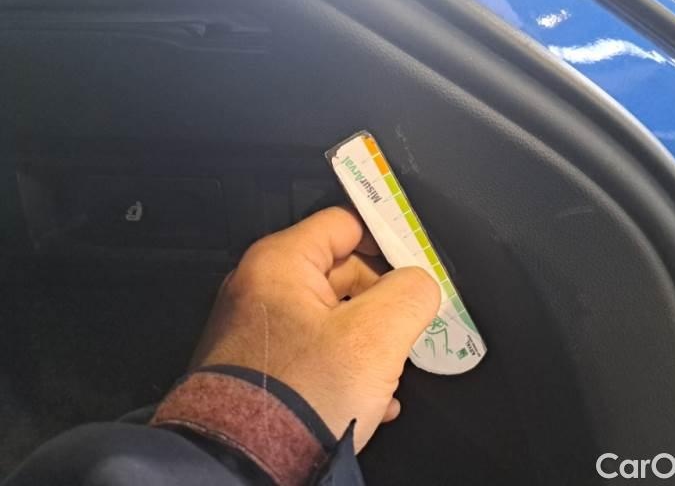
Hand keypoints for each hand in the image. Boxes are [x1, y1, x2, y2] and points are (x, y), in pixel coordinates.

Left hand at [190, 207, 440, 451]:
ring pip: (333, 317)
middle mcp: (261, 288)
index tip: (417, 262)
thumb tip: (420, 285)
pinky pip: (315, 351)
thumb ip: (410, 294)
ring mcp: (258, 329)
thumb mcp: (376, 336)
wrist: (244, 466)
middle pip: (342, 271)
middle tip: (406, 327)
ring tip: (388, 374)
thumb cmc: (302, 395)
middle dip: (382, 301)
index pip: (345, 223)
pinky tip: (371, 399)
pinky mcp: (260, 366)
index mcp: (280, 263)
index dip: (387, 238)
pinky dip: (346, 367)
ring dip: (369, 341)